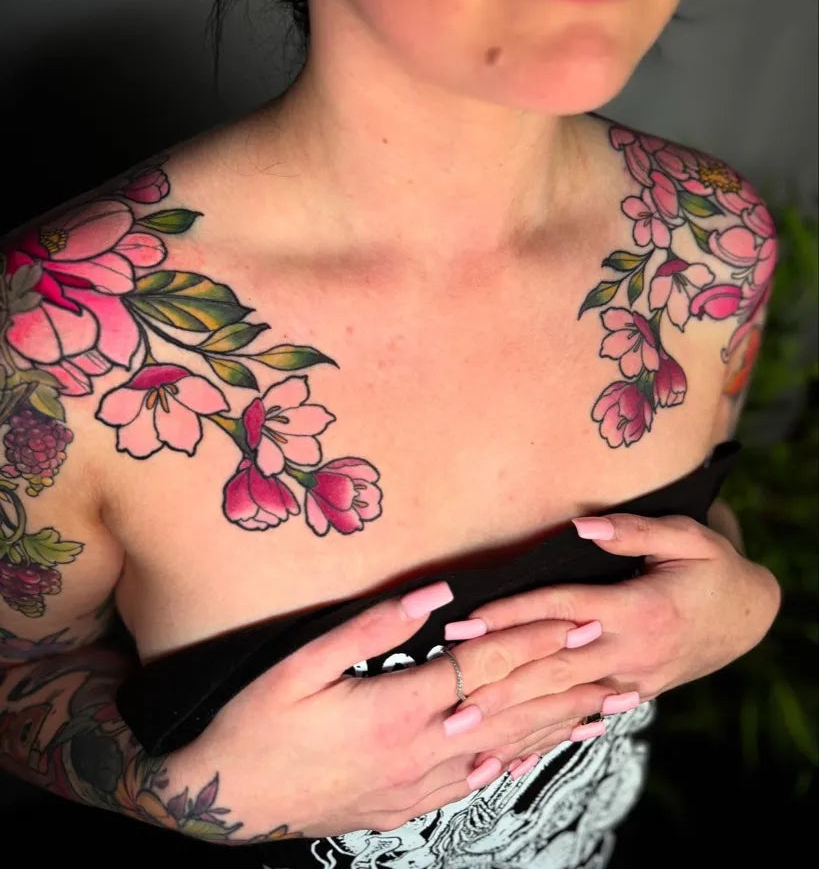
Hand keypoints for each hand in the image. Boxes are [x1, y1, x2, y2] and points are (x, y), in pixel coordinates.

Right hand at [165, 582, 629, 838]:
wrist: (227, 803)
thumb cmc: (258, 723)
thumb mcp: (302, 666)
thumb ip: (371, 629)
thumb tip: (434, 595)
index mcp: (398, 708)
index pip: (484, 665)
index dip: (535, 640)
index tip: (578, 619)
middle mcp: (421, 750)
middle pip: (508, 710)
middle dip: (565, 681)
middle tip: (616, 663)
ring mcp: (417, 784)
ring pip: (503, 749)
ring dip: (556, 727)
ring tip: (601, 713)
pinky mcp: (406, 804)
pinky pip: (473, 781)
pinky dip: (512, 762)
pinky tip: (534, 754)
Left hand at [453, 512, 781, 770]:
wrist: (747, 617)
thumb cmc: (711, 568)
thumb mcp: (686, 537)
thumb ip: (633, 532)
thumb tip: (583, 525)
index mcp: (638, 610)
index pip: (561, 611)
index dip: (512, 615)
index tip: (467, 624)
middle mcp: (631, 652)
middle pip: (554, 669)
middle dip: (500, 684)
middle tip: (453, 702)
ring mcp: (631, 681)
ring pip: (565, 702)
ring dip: (515, 716)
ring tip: (469, 729)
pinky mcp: (631, 695)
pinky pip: (582, 718)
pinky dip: (546, 736)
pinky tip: (511, 754)